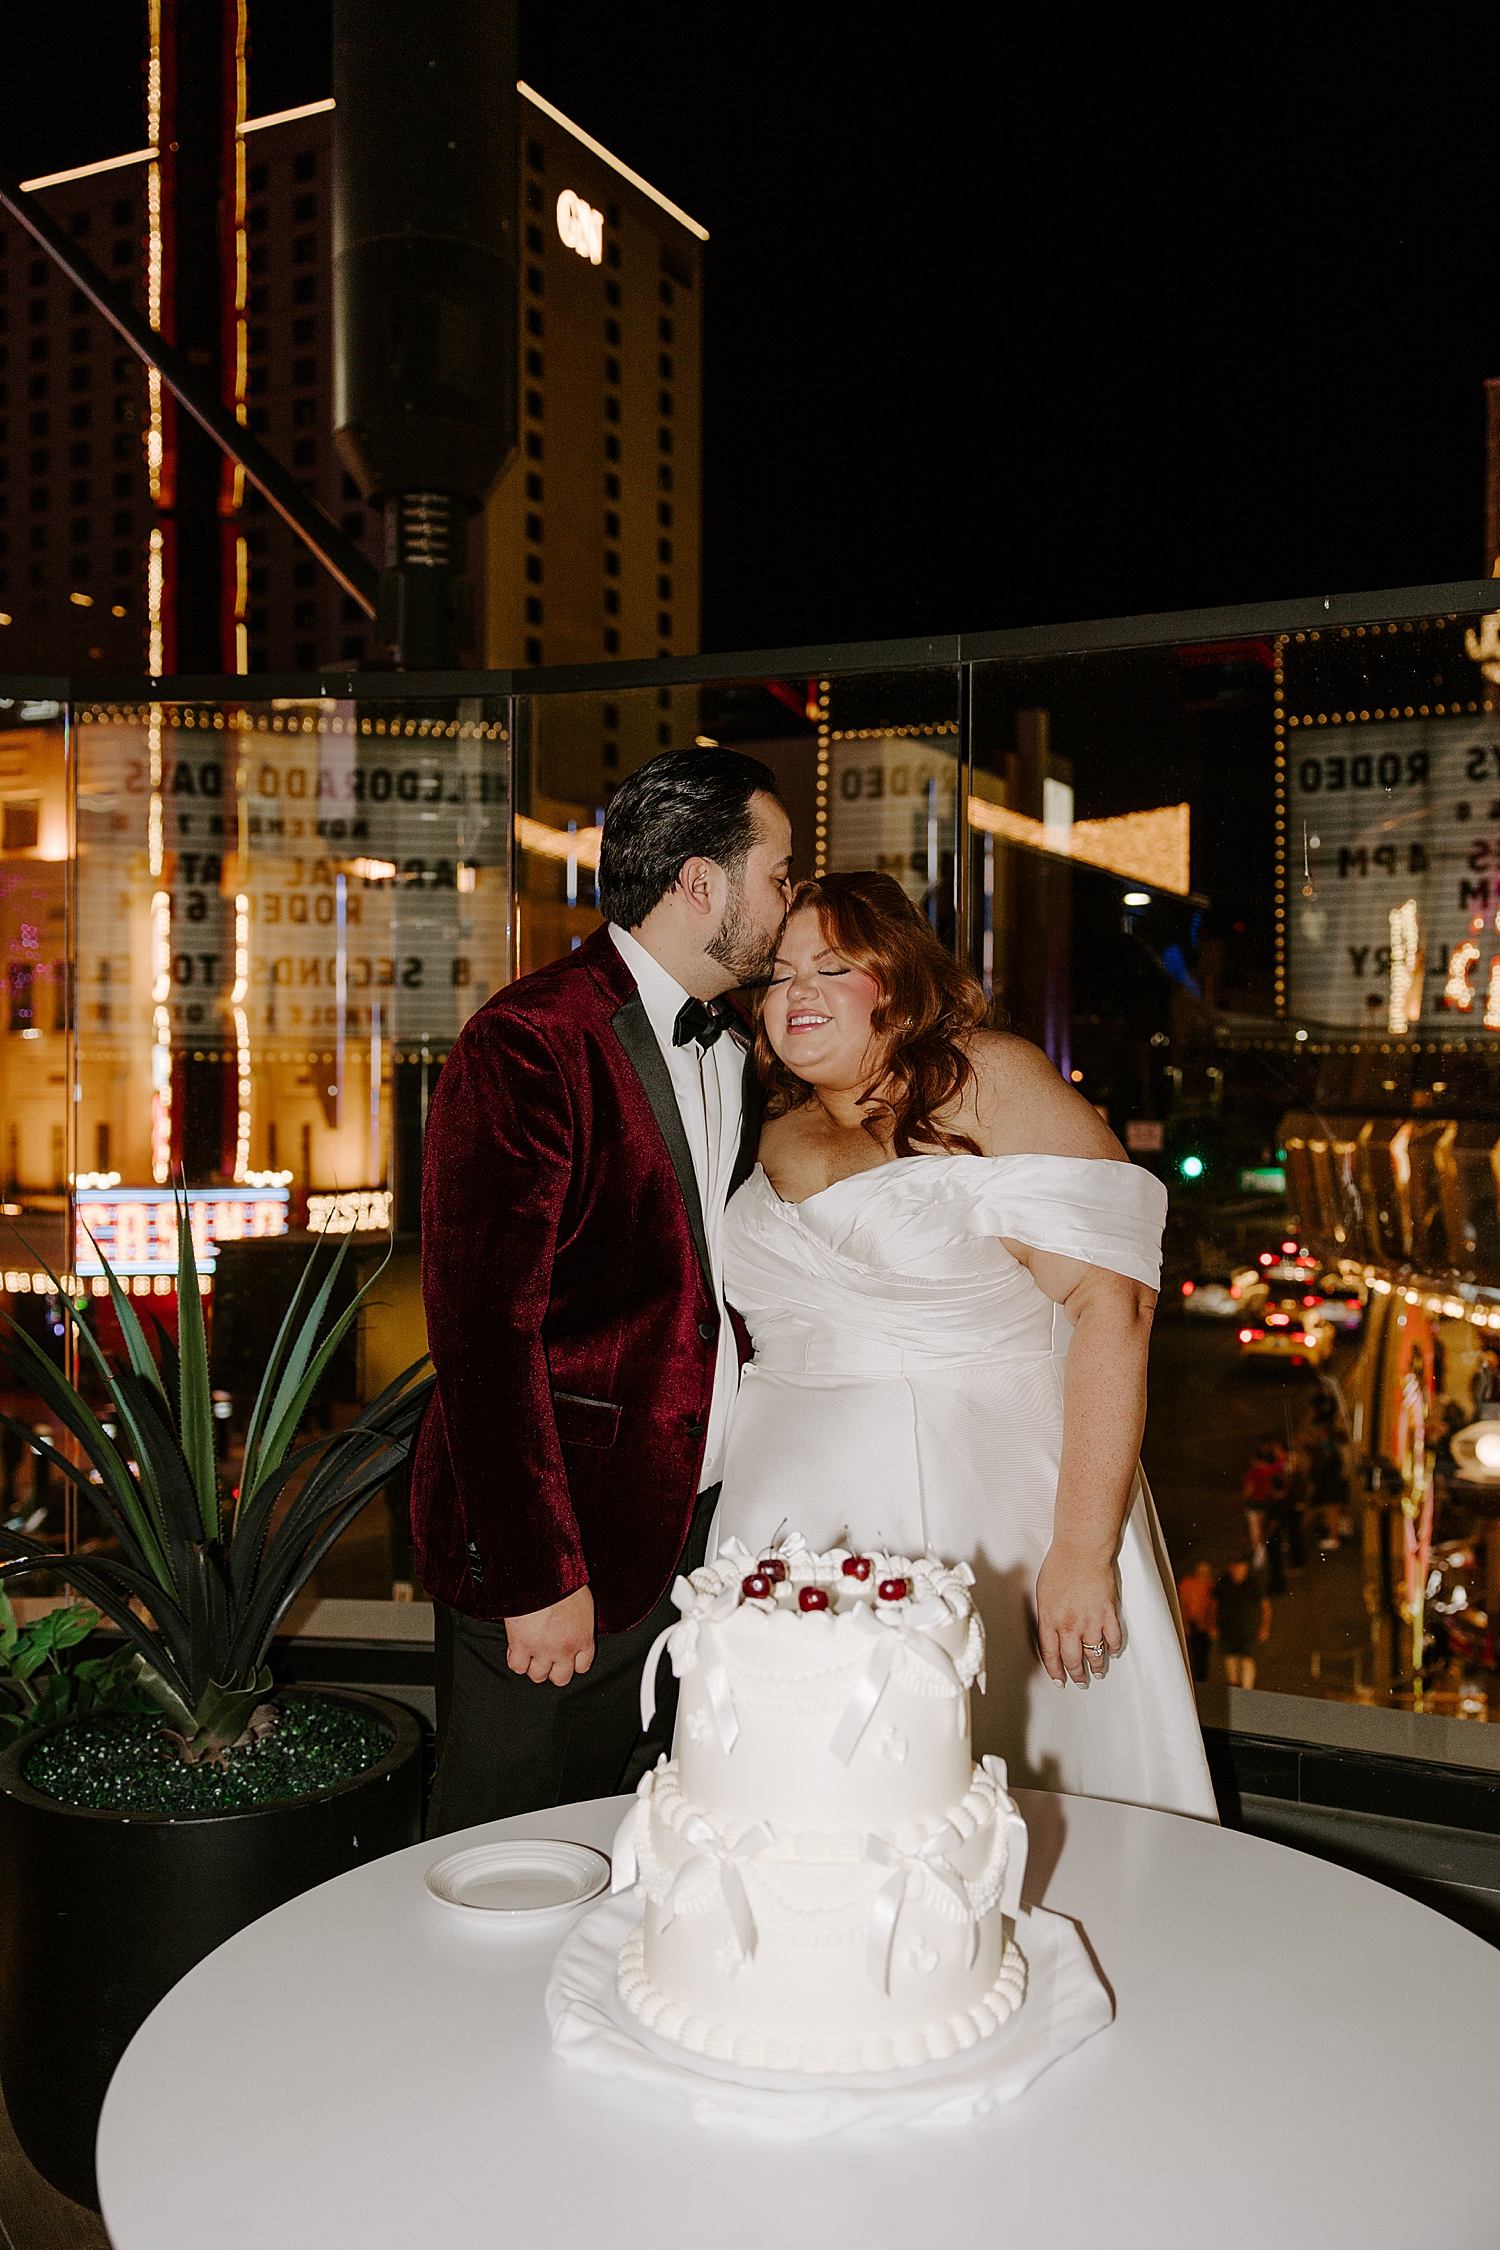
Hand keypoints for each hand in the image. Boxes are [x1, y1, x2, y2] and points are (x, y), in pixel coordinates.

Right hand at [504, 1586, 594, 1684]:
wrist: (541, 1576)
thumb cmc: (563, 1582)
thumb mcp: (583, 1604)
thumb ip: (581, 1623)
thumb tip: (576, 1628)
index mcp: (583, 1638)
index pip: (582, 1666)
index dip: (572, 1664)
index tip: (566, 1659)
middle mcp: (564, 1649)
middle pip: (561, 1678)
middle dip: (554, 1671)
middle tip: (547, 1659)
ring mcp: (542, 1650)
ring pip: (537, 1676)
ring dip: (533, 1666)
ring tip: (530, 1654)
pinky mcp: (521, 1645)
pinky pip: (517, 1666)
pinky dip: (516, 1659)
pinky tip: (517, 1648)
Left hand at [1036, 1544, 1121, 1685]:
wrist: (1081, 1550)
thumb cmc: (1060, 1565)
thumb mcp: (1043, 1593)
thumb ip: (1047, 1616)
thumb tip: (1051, 1632)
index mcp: (1050, 1620)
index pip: (1050, 1654)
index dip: (1055, 1671)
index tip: (1059, 1680)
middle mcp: (1070, 1625)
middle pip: (1073, 1659)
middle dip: (1076, 1674)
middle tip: (1079, 1681)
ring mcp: (1090, 1621)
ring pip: (1094, 1654)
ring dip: (1096, 1666)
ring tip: (1097, 1672)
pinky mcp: (1108, 1613)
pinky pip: (1113, 1638)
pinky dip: (1114, 1648)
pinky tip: (1113, 1651)